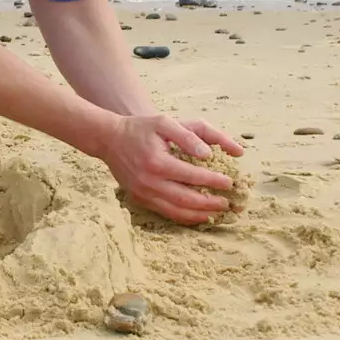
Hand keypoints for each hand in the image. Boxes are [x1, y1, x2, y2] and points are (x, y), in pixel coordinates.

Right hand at [96, 114, 245, 224]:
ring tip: (217, 213)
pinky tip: (197, 214)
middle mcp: (149, 181)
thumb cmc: (141, 128)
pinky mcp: (139, 199)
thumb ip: (189, 136)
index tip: (230, 182)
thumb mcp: (165, 122)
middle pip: (186, 200)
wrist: (109, 139)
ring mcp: (142, 193)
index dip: (213, 181)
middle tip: (228, 203)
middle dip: (210, 203)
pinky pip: (165, 213)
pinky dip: (184, 216)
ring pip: (176, 211)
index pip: (192, 176)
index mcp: (157, 162)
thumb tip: (208, 155)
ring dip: (199, 215)